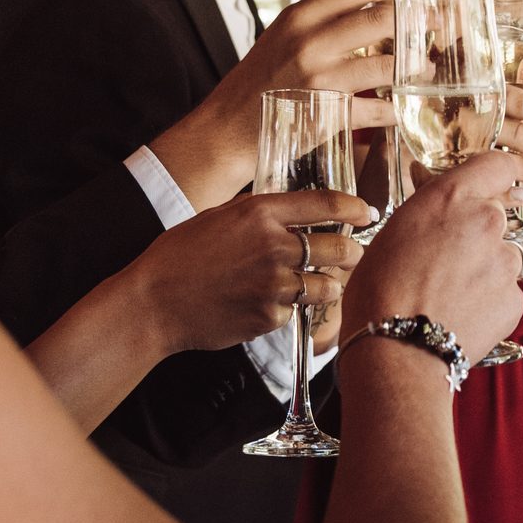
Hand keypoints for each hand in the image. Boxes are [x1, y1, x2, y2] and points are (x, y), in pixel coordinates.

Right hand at [135, 190, 373, 354]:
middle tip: (353, 255)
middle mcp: (274, 246)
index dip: (355, 208)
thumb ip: (260, 212)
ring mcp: (274, 285)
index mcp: (261, 212)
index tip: (369, 212)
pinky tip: (268, 304)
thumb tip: (293, 211)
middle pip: (340, 248)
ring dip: (329, 285)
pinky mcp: (269, 317)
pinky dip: (290, 309)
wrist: (154, 302)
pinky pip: (295, 312)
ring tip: (320, 284)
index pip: (326, 205)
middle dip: (353, 253)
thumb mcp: (220, 216)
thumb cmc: (180, 254)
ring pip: (328, 286)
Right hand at [153, 0, 403, 207]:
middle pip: (379, 18)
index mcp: (299, 16)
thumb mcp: (282, 38)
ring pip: (385, 65)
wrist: (225, 130)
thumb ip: (321, 22)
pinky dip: (393, 109)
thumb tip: (370, 6)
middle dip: (419, 19)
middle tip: (441, 22)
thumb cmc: (258, 83)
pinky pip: (375, 109)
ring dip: (413, 68)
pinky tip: (400, 109)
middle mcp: (309, 41)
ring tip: (426, 70)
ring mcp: (317, 79)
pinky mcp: (324, 115)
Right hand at [347, 150, 522, 363]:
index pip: (498, 165)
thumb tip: (439, 203)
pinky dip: (488, 300)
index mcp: (452, 197)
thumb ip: (428, 210)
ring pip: (504, 256)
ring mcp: (505, 261)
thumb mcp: (393, 232)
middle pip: (497, 216)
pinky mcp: (515, 298)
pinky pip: (506, 291)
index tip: (510, 178)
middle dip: (479, 232)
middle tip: (448, 260)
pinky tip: (459, 314)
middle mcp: (486, 221)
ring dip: (485, 268)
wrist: (396, 351)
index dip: (505, 171)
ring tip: (448, 294)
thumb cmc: (380, 292)